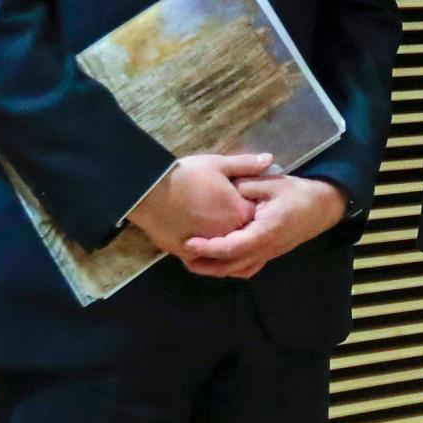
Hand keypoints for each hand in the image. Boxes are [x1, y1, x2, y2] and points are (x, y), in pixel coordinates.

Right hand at [127, 152, 273, 271]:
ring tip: (226, 236)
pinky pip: (204, 263)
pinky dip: (208, 260)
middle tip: (240, 220)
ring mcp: (208, 249)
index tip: (255, 203)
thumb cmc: (188, 175)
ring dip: (229, 248)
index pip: (259, 216)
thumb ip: (246, 165)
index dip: (258, 210)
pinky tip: (208, 252)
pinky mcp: (188, 256)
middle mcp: (228, 235)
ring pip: (226, 255)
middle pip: (244, 238)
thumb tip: (270, 159)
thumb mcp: (219, 164)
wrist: (151, 190)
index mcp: (239, 213)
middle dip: (246, 231)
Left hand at [182, 176, 347, 278]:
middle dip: (204, 264)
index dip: (208, 248)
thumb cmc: (297, 193)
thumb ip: (247, 185)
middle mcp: (264, 249)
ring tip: (193, 260)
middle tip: (183, 255)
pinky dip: (229, 267)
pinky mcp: (268, 255)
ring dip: (214, 268)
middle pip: (229, 266)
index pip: (231, 246)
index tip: (189, 243)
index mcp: (264, 231)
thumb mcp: (272, 182)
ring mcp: (267, 255)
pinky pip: (245, 267)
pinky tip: (217, 260)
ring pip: (236, 270)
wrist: (321, 207)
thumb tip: (225, 188)